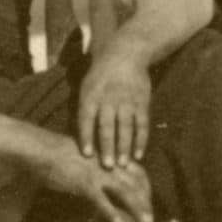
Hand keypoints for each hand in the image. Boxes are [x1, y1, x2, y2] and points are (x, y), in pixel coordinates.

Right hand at [25, 128, 151, 221]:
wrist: (41, 149)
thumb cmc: (57, 152)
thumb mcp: (84, 156)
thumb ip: (97, 165)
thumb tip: (102, 176)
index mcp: (108, 156)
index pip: (136, 171)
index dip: (146, 187)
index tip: (149, 200)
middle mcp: (107, 164)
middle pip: (135, 183)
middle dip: (146, 201)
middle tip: (151, 219)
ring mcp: (96, 173)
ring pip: (124, 192)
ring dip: (137, 208)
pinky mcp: (83, 183)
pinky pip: (100, 200)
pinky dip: (110, 211)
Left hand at [76, 40, 151, 167]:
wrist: (124, 54)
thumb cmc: (100, 77)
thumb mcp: (86, 87)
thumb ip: (84, 110)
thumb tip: (79, 139)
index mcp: (91, 95)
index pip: (87, 119)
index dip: (87, 137)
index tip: (87, 155)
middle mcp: (109, 98)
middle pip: (107, 126)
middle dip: (107, 147)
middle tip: (107, 166)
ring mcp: (127, 101)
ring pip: (126, 127)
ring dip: (124, 147)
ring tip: (123, 165)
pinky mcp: (142, 102)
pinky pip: (142, 124)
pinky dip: (141, 140)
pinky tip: (138, 155)